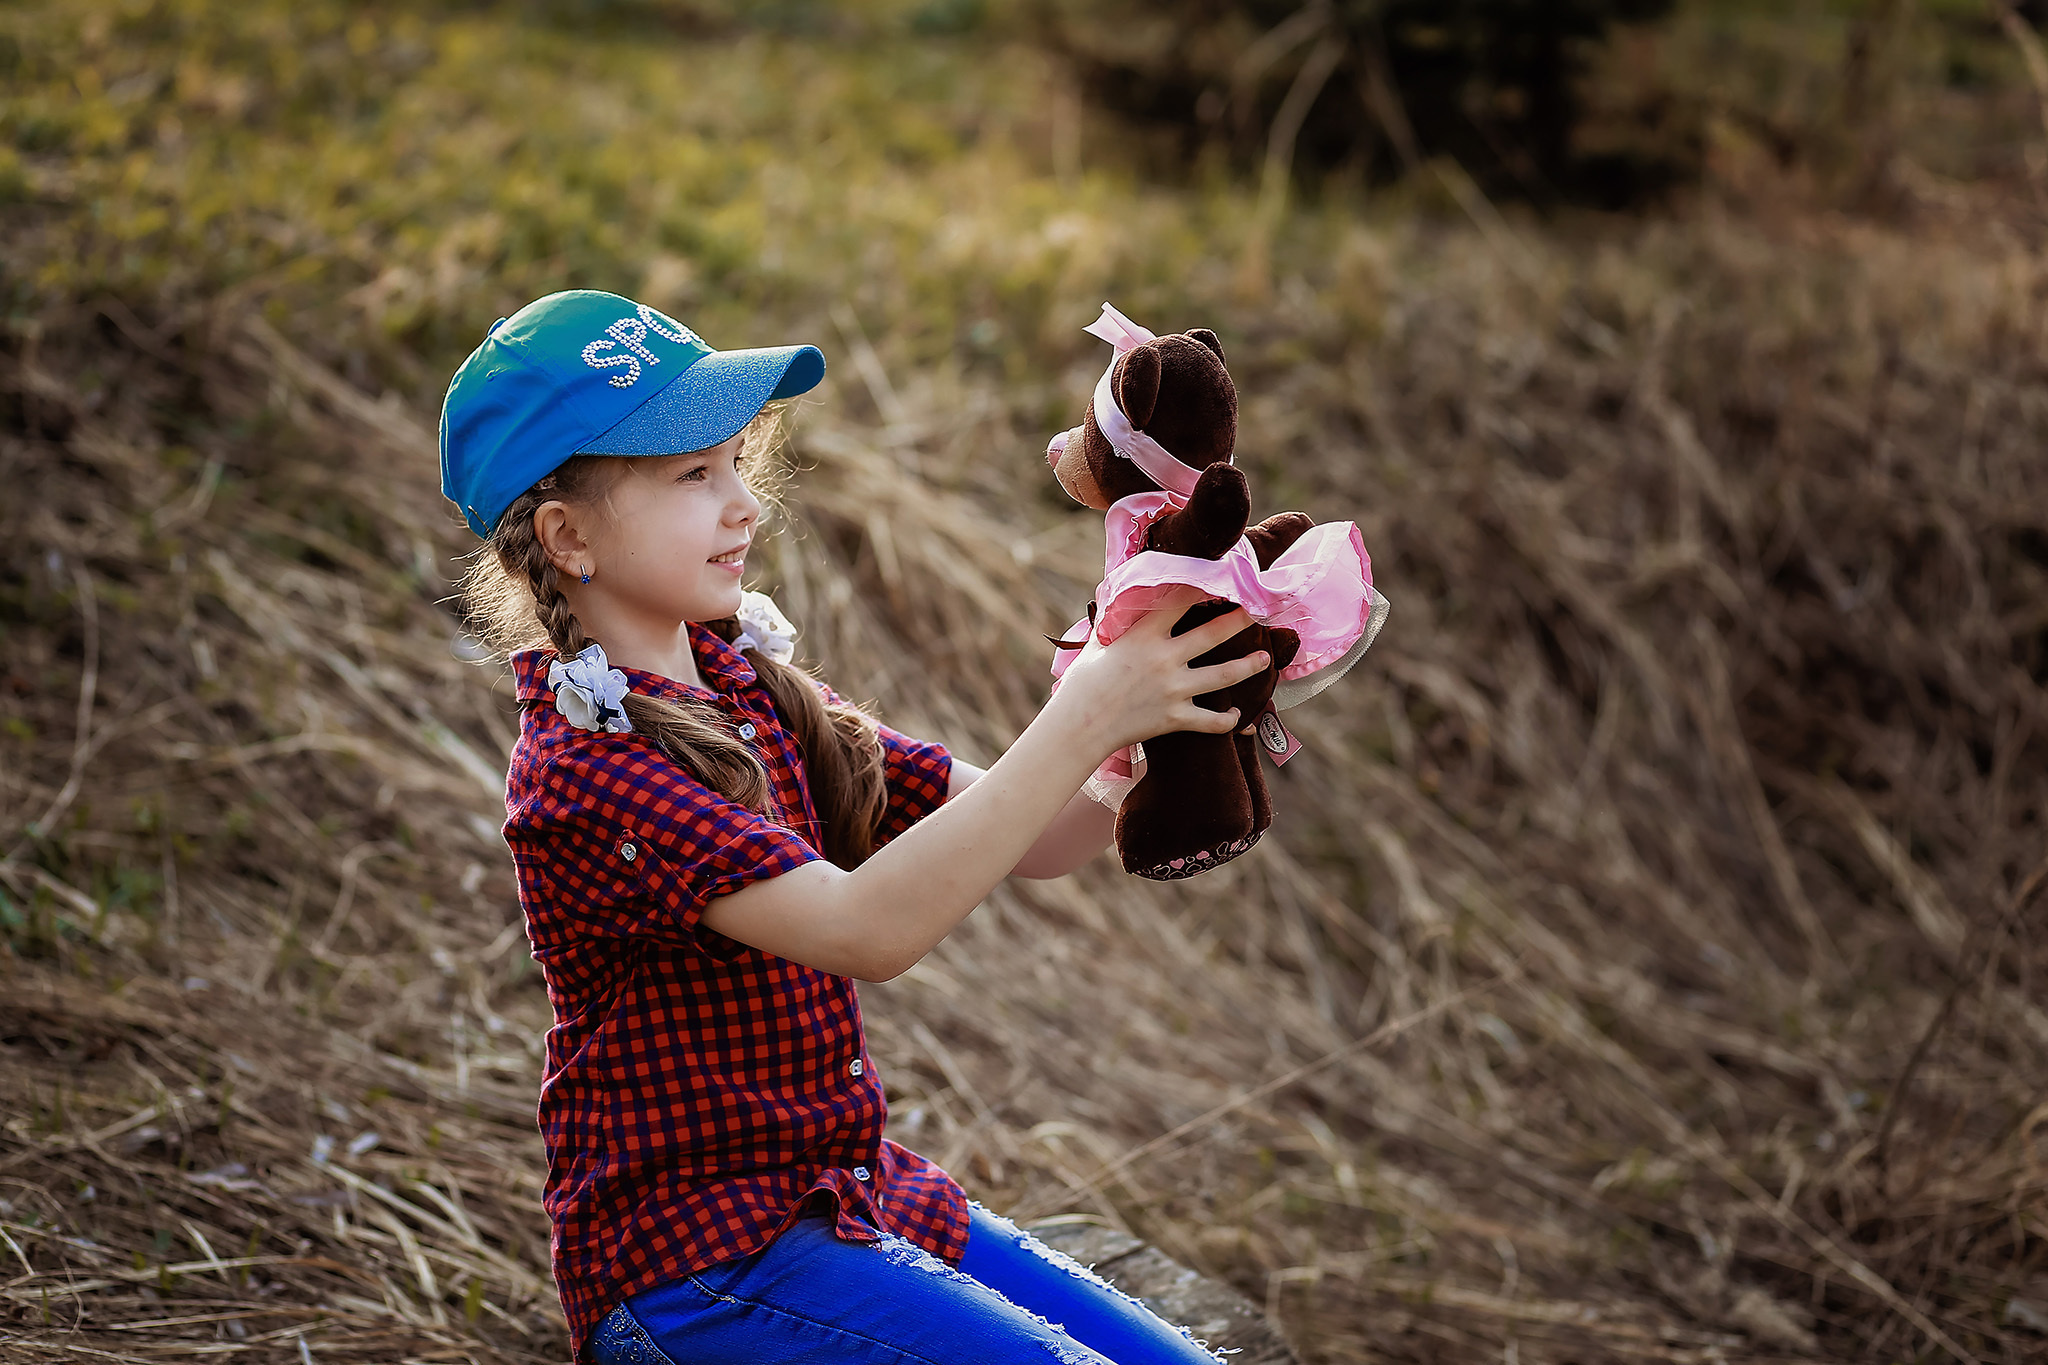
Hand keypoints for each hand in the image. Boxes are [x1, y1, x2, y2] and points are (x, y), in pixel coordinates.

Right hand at [1050, 587, 1268, 754]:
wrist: (1081, 724)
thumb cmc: (1084, 682)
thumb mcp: (1097, 641)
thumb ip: (1113, 618)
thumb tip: (1113, 591)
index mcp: (1144, 635)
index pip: (1180, 601)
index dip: (1203, 587)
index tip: (1221, 578)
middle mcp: (1164, 659)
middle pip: (1213, 634)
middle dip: (1239, 621)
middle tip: (1255, 614)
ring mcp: (1173, 690)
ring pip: (1223, 676)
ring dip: (1248, 667)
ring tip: (1263, 659)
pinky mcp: (1175, 718)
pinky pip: (1212, 721)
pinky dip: (1227, 720)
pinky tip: (1236, 714)